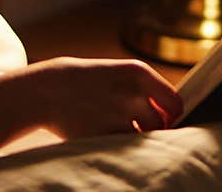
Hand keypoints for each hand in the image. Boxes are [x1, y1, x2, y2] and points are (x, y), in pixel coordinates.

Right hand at [0, 57, 182, 149]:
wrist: (46, 90)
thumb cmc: (87, 81)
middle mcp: (132, 94)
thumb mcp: (119, 75)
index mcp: (138, 73)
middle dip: (152, 129)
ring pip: (142, 138)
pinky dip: (119, 146)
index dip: (172, 114)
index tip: (165, 118)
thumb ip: (147, 92)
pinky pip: (123, 149)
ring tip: (115, 128)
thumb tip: (174, 115)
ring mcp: (117, 117)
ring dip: (136, 139)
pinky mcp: (103, 136)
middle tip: (135, 125)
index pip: (175, 102)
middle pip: (160, 124)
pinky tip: (104, 135)